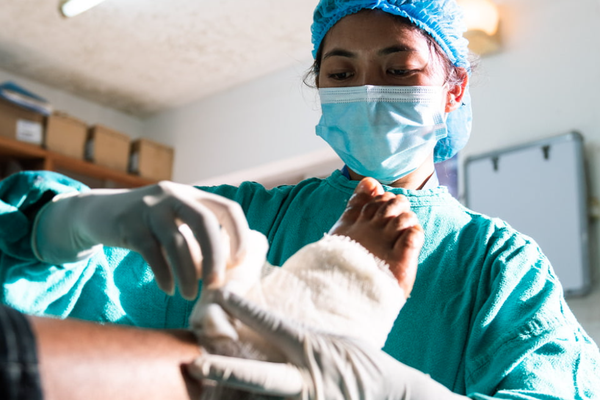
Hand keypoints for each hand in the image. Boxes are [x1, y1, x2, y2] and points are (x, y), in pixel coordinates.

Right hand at [32, 182, 248, 298]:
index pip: (227, 208)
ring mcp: (150, 207)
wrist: (97, 212)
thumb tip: (222, 271)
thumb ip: (197, 239)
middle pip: (204, 222)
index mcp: (192, 195)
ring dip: (187, 273)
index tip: (238, 262)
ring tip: (189, 295)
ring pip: (177, 241)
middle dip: (215, 256)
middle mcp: (174, 196)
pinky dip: (163, 274)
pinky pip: (152, 252)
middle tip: (215, 284)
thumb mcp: (175, 222)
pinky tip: (169, 288)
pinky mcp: (128, 223)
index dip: (239, 235)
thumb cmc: (147, 225)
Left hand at [187, 290, 465, 399]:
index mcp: (312, 349)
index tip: (220, 295)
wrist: (394, 396)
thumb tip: (273, 330)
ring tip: (206, 395)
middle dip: (226, 370)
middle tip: (195, 364)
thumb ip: (302, 339)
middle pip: (260, 377)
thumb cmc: (361, 363)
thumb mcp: (334, 340)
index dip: (245, 310)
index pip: (273, 326)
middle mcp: (307, 381)